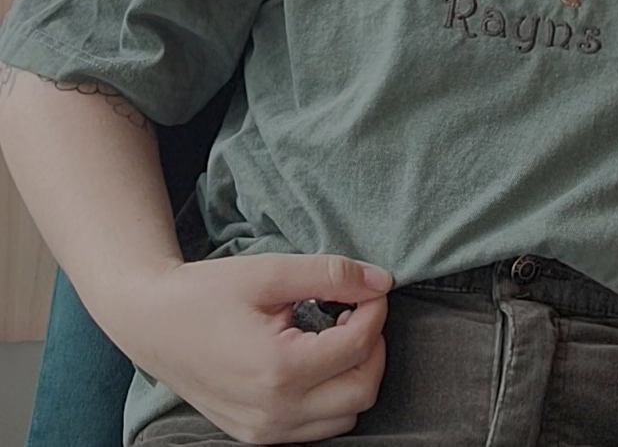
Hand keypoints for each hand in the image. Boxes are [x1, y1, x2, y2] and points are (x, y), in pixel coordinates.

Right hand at [113, 252, 392, 443]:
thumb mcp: (270, 271)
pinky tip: (314, 358)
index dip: (374, 310)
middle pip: (363, 390)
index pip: (359, 346)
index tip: (369, 287)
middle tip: (356, 310)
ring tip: (335, 333)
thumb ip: (331, 274)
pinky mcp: (256, 435)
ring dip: (354, 374)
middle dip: (373, 346)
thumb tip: (381, 281)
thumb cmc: (206, 293)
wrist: (151, 323)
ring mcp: (263, 431)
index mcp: (279, 370)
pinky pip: (317, 428)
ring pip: (346, 416)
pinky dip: (331, 395)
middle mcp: (274, 412)